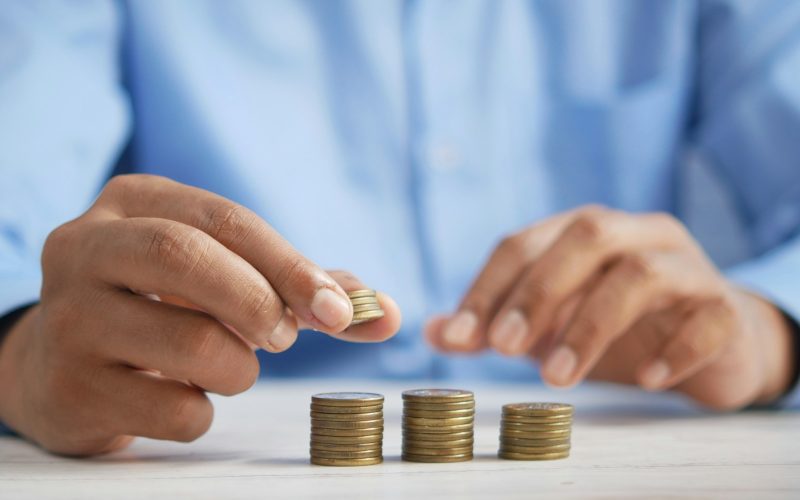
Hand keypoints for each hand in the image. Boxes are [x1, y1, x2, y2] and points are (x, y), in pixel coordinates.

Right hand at [0, 175, 400, 454]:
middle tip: (285, 338)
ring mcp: (68, 318)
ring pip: (190, 344)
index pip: (225, 219)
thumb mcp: (220, 275)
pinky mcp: (69, 387)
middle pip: (187, 257)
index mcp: (133, 202)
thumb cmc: (163, 308)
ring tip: (227, 366)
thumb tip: (387, 313)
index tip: (340, 310)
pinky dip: (203, 412)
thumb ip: (302, 288)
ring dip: (238, 368)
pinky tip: (181, 396)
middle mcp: (86, 248)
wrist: (60, 365)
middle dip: (260, 302)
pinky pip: (173, 410)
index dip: (291, 265)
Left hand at [426, 206, 793, 409]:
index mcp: (584, 231)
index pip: (524, 242)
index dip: (487, 287)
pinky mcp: (725, 307)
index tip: (458, 336)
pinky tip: (646, 379)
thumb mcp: (549, 324)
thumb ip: (495, 325)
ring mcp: (686, 266)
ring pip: (641, 274)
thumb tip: (433, 332)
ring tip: (558, 378)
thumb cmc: (619, 326)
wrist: (713, 341)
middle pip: (585, 236)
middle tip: (503, 348)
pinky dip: (674, 349)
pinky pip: (707, 318)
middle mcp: (636, 234)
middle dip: (538, 292)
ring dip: (591, 325)